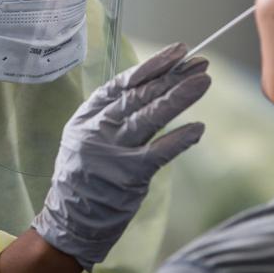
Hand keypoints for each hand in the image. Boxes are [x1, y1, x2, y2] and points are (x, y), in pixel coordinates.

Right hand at [32, 43, 210, 271]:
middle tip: (201, 62)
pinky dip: (179, 140)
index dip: (153, 65)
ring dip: (179, 97)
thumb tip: (152, 86)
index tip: (178, 52)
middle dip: (173, 76)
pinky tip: (197, 128)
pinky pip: (159, 153)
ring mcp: (112, 152)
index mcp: (88, 115)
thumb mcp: (85, 136)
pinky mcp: (128, 176)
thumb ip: (112, 114)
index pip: (124, 82)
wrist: (70, 220)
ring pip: (150, 117)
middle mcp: (97, 129)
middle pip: (141, 95)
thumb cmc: (84, 175)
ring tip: (203, 82)